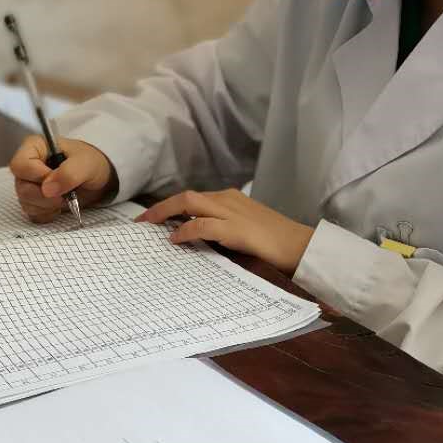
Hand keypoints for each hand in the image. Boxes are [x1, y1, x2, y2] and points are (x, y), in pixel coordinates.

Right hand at [10, 135, 116, 223]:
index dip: (38, 176)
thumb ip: (68, 173)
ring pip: (26, 203)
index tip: (56, 178)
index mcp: (35, 147)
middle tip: (65, 193)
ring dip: (48, 205)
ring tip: (65, 197)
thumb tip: (47, 189)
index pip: (20, 165)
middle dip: (45, 195)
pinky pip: (33, 214)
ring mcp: (29, 185)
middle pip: (22, 187)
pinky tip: (60, 206)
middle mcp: (28, 166)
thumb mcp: (86, 163)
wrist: (98, 177)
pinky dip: (48, 214)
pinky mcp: (34, 201)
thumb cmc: (91, 162)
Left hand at [135, 188, 313, 273]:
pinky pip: (201, 225)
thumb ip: (224, 230)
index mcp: (231, 199)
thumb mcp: (246, 230)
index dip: (171, 208)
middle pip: (186, 196)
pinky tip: (175, 239)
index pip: (194, 199)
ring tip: (148, 227)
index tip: (153, 219)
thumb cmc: (277, 242)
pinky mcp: (235, 228)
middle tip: (141, 221)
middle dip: (160, 208)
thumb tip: (200, 241)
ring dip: (164, 213)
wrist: (301, 246)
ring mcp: (231, 212)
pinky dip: (185, 230)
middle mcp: (228, 200)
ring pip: (189, 203)